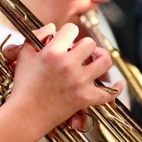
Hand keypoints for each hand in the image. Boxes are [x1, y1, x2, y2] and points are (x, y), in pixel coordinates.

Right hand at [2, 23, 121, 132]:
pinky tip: (117, 83)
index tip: (65, 39)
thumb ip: (37, 35)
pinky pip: (109, 93)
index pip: (71, 29)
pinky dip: (116, 88)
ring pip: (105, 61)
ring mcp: (79, 82)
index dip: (68, 32)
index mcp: (52, 52)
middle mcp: (68, 65)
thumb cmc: (23, 84)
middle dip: (83, 45)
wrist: (26, 114)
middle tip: (78, 51)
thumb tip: (52, 27)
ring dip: (101, 58)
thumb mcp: (24, 54)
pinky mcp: (86, 98)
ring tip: (94, 60)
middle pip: (90, 43)